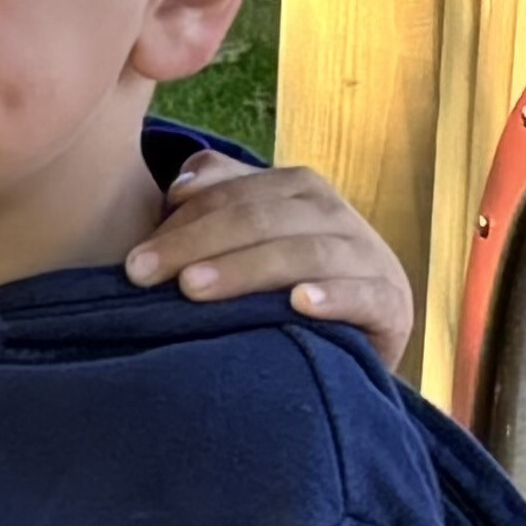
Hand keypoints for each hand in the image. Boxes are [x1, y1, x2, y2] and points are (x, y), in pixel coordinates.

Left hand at [128, 153, 414, 371]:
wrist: (354, 340)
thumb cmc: (280, 287)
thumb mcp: (248, 242)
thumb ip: (218, 201)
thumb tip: (180, 185)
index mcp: (299, 191)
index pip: (237, 195)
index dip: (183, 222)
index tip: (133, 260)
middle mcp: (337, 215)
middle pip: (264, 218)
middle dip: (197, 244)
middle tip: (143, 275)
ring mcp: (369, 258)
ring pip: (308, 253)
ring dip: (247, 269)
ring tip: (192, 291)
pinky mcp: (392, 304)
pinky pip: (365, 295)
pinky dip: (333, 296)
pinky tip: (298, 304)